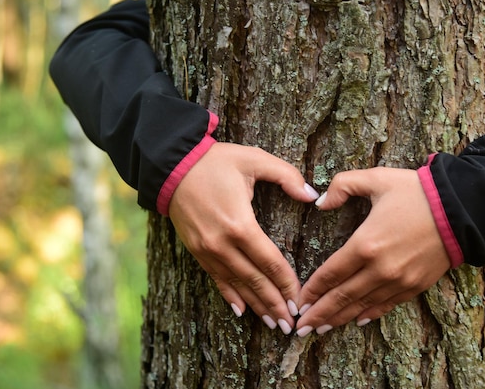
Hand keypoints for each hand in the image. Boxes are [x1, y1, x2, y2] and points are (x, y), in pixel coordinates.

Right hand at [168, 142, 319, 333]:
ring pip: (236, 285)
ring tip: (273, 324)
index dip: (287, 284)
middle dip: (274, 304)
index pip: (270, 262)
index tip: (300, 301)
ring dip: (256, 306)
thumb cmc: (216, 161)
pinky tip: (241, 311)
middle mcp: (222, 244)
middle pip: (255, 281)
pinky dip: (230, 296)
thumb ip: (287, 176)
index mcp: (240, 224)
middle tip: (291, 324)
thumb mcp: (255, 159)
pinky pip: (216, 278)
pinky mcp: (196, 250)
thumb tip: (312, 195)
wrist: (172, 165)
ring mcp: (207, 250)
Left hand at [295, 167, 450, 336]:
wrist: (463, 208)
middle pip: (342, 297)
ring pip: (362, 306)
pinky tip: (357, 321)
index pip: (330, 274)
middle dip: (319, 314)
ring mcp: (399, 281)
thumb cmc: (416, 191)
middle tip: (301, 328)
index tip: (298, 302)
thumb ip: (342, 186)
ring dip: (340, 319)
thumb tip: (321, 202)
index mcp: (365, 244)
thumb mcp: (376, 178)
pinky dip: (369, 315)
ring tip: (322, 329)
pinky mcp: (416, 286)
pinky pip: (387, 305)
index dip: (312, 290)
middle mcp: (379, 269)